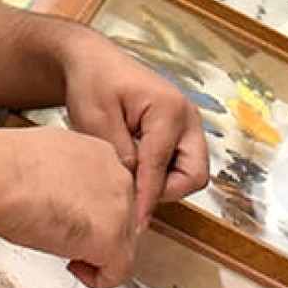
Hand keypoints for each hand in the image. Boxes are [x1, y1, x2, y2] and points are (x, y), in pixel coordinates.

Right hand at [0, 127, 137, 287]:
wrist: (0, 179)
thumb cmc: (5, 168)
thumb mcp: (45, 158)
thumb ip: (64, 175)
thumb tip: (57, 191)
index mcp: (101, 154)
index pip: (111, 191)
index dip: (93, 212)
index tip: (71, 219)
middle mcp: (118, 177)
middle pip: (124, 218)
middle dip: (97, 234)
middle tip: (66, 239)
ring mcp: (119, 208)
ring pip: (124, 245)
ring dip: (97, 255)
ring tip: (65, 253)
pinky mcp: (111, 239)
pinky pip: (118, 272)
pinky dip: (97, 279)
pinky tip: (73, 269)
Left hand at [59, 29, 209, 226]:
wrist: (94, 63)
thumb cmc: (93, 83)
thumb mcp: (97, 120)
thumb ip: (120, 155)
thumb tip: (134, 190)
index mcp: (168, 109)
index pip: (161, 166)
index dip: (146, 197)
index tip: (134, 224)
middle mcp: (188, 117)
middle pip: (194, 174)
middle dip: (165, 190)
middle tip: (131, 192)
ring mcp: (188, 124)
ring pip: (191, 172)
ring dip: (164, 182)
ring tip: (129, 176)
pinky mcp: (180, 132)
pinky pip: (182, 164)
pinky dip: (163, 174)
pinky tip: (134, 169)